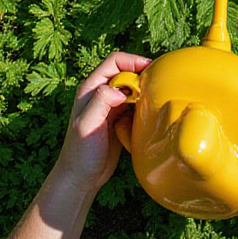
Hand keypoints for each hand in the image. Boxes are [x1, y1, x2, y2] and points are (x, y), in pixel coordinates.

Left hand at [54, 50, 151, 195]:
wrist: (81, 178)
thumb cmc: (80, 152)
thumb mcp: (87, 124)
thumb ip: (100, 102)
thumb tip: (119, 90)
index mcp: (91, 87)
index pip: (114, 61)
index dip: (133, 60)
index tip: (150, 67)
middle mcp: (101, 92)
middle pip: (126, 71)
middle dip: (142, 73)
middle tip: (157, 83)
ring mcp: (111, 106)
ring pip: (132, 87)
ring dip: (145, 89)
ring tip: (156, 97)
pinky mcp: (119, 119)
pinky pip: (135, 104)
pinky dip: (144, 105)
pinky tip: (150, 113)